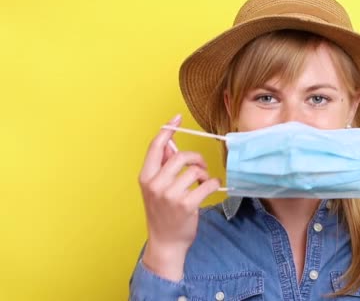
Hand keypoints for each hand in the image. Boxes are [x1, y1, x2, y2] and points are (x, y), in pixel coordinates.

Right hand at [137, 114, 219, 280]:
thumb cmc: (162, 214)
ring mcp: (170, 196)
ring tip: (202, 183)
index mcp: (145, 177)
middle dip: (196, 158)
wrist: (165, 243)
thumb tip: (170, 143)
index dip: (167, 129)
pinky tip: (210, 188)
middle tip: (201, 166)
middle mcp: (155, 185)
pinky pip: (207, 184)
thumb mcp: (155, 189)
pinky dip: (213, 184)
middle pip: (181, 156)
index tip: (177, 118)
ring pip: (195, 170)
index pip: (155, 146)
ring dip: (204, 174)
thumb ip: (161, 167)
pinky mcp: (186, 205)